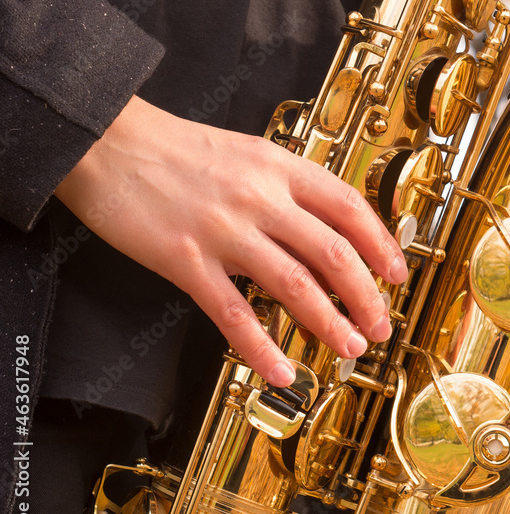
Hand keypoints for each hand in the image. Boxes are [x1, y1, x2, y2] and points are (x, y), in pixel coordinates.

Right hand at [55, 96, 407, 386]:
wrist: (109, 143)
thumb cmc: (174, 149)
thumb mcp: (243, 151)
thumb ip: (283, 184)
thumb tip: (322, 225)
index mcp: (276, 166)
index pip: (347, 206)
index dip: (381, 244)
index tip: (395, 273)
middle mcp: (259, 196)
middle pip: (333, 252)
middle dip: (365, 296)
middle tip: (379, 325)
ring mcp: (223, 229)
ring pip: (294, 284)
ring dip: (328, 323)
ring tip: (348, 347)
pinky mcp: (186, 259)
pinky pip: (233, 313)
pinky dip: (261, 348)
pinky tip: (280, 370)